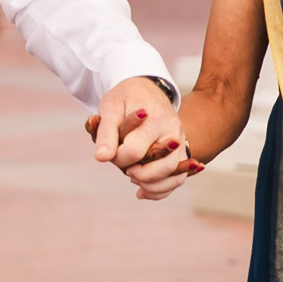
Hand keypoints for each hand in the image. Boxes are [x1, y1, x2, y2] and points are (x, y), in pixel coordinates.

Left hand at [86, 77, 192, 198]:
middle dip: (140, 175)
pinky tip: (141, 192)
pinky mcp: (180, 152)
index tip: (110, 152)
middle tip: (125, 170)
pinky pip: (177, 178)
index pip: (136, 151)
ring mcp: (180, 143)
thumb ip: (105, 133)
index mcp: (156, 118)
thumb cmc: (125, 98)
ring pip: (175, 176)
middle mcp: (173, 132)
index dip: (119, 158)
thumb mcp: (110, 108)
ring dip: (153, 186)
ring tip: (134, 182)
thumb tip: (101, 158)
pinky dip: (161, 189)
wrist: (145, 89)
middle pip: (164, 166)